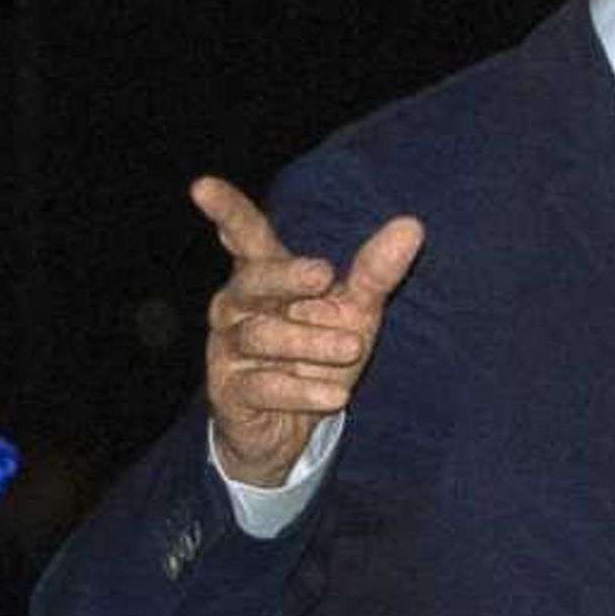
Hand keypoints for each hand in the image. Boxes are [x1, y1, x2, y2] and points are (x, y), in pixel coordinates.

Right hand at [193, 175, 422, 488]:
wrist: (292, 428)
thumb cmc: (318, 354)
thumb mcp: (354, 311)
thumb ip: (376, 272)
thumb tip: (412, 224)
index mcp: (265, 276)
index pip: (244, 235)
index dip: (225, 210)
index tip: (202, 186)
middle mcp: (237, 305)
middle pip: (254, 280)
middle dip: (287, 275)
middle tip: (324, 274)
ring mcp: (227, 348)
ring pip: (261, 334)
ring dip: (310, 342)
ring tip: (352, 347)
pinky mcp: (229, 392)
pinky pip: (263, 386)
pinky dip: (303, 391)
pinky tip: (336, 396)